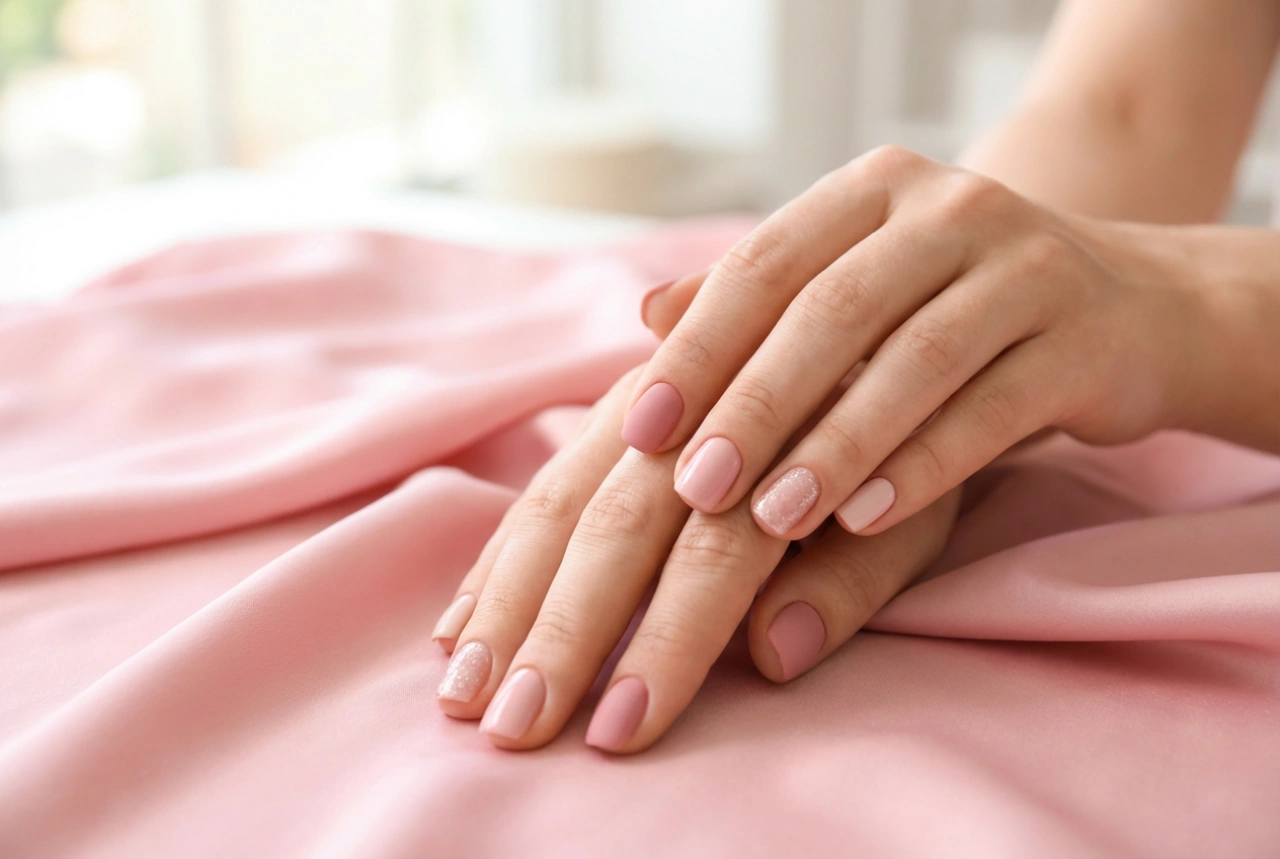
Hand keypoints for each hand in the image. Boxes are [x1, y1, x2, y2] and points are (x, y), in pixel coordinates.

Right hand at [432, 368, 957, 754]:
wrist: (885, 322)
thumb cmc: (914, 443)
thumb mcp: (919, 508)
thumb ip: (854, 577)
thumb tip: (771, 655)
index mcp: (787, 431)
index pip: (714, 548)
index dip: (665, 641)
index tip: (619, 731)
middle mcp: (701, 406)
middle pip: (617, 525)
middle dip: (561, 633)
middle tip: (512, 727)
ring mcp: (647, 404)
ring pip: (560, 499)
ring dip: (507, 600)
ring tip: (462, 692)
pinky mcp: (613, 416)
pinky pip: (541, 485)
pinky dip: (498, 558)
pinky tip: (459, 623)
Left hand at [624, 146, 1198, 538]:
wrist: (1129, 306)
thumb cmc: (953, 309)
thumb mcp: (857, 293)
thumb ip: (759, 303)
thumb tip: (646, 314)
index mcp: (873, 191)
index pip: (765, 263)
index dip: (699, 348)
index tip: (641, 430)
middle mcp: (951, 209)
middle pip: (833, 311)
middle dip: (756, 405)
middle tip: (695, 488)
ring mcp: (1028, 264)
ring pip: (914, 360)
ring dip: (834, 446)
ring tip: (771, 518)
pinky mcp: (1087, 336)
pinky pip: (993, 406)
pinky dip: (924, 465)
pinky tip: (866, 518)